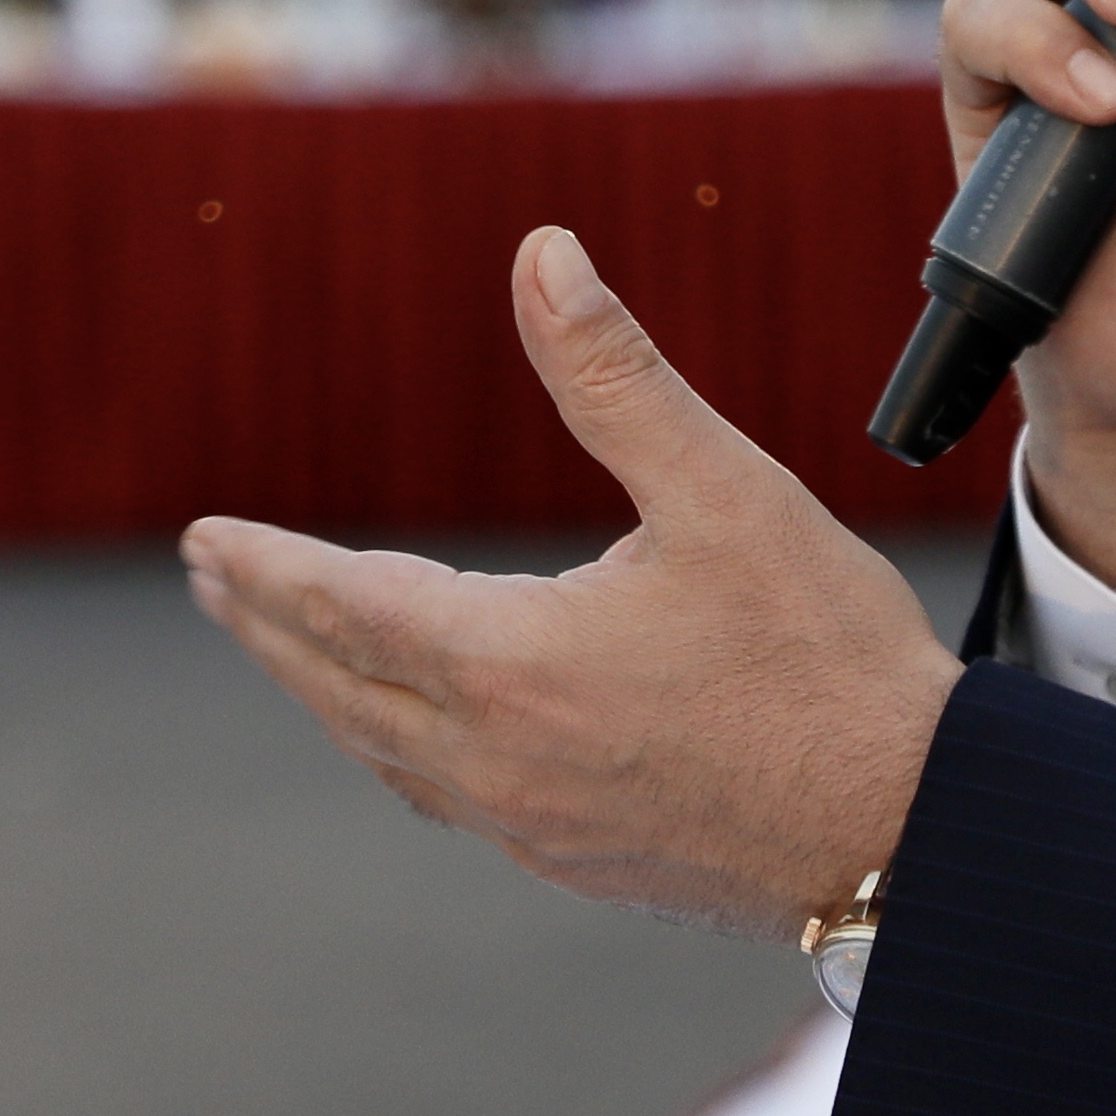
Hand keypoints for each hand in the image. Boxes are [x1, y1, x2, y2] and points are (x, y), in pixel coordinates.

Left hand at [185, 227, 958, 938]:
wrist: (911, 831)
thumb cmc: (827, 659)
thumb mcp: (725, 490)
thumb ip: (614, 375)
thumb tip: (542, 256)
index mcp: (511, 666)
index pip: (344, 603)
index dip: (266, 568)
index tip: (204, 537)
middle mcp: (496, 760)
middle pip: (338, 685)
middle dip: (267, 625)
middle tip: (214, 579)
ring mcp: (530, 824)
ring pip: (384, 750)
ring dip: (324, 687)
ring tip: (290, 642)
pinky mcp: (573, 859)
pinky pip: (445, 796)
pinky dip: (397, 745)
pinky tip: (413, 728)